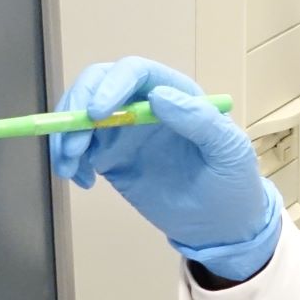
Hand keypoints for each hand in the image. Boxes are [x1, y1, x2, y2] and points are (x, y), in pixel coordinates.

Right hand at [47, 58, 282, 280]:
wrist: (220, 227)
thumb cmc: (232, 183)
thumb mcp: (229, 151)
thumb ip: (200, 121)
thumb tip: (159, 96)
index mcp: (176, 93)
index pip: (135, 72)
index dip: (111, 85)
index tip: (97, 114)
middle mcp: (145, 103)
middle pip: (98, 84)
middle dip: (76, 107)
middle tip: (72, 145)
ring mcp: (124, 130)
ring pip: (81, 114)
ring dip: (66, 136)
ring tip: (70, 168)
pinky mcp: (111, 157)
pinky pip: (79, 147)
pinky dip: (69, 160)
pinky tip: (82, 180)